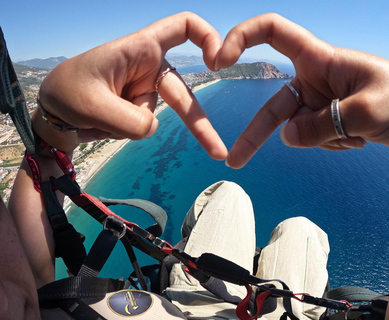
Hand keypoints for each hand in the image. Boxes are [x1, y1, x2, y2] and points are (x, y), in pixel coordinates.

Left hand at [38, 12, 226, 159]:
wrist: (50, 113)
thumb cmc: (66, 93)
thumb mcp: (93, 106)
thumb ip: (131, 121)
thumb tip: (152, 129)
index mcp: (140, 48)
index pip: (183, 27)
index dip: (208, 37)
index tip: (219, 62)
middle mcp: (148, 68)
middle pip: (184, 94)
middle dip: (199, 126)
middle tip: (218, 153)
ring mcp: (144, 91)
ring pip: (152, 118)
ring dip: (125, 126)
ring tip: (94, 117)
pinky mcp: (138, 109)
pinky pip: (142, 128)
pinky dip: (122, 132)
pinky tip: (101, 124)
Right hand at [216, 13, 388, 167]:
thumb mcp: (366, 113)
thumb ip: (322, 126)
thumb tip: (286, 138)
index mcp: (321, 58)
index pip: (273, 31)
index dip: (242, 37)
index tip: (220, 59)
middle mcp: (314, 78)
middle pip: (274, 105)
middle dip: (256, 135)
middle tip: (235, 161)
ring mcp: (319, 101)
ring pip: (298, 130)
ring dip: (324, 140)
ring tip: (358, 135)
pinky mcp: (326, 119)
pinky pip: (313, 138)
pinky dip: (332, 143)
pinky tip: (359, 138)